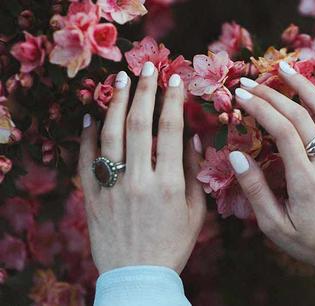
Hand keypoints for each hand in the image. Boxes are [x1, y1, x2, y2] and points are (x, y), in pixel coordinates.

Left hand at [78, 62, 205, 273]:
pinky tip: (92, 114)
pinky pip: (85, 159)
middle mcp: (138, 180)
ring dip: (115, 103)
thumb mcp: (195, 211)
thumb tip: (192, 136)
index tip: (175, 79)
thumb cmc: (173, 244)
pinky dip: (87, 135)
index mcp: (168, 183)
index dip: (173, 100)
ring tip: (120, 79)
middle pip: (138, 124)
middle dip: (144, 90)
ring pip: (109, 135)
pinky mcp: (92, 196)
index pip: (170, 130)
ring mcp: (111, 187)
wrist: (138, 275)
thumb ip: (193, 172)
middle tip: (147, 66)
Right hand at [232, 62, 314, 288]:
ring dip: (305, 85)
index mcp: (305, 180)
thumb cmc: (312, 242)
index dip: (260, 108)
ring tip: (284, 67)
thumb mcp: (276, 226)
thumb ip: (256, 191)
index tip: (241, 95)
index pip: (282, 131)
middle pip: (300, 116)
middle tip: (249, 83)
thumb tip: (237, 157)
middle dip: (272, 95)